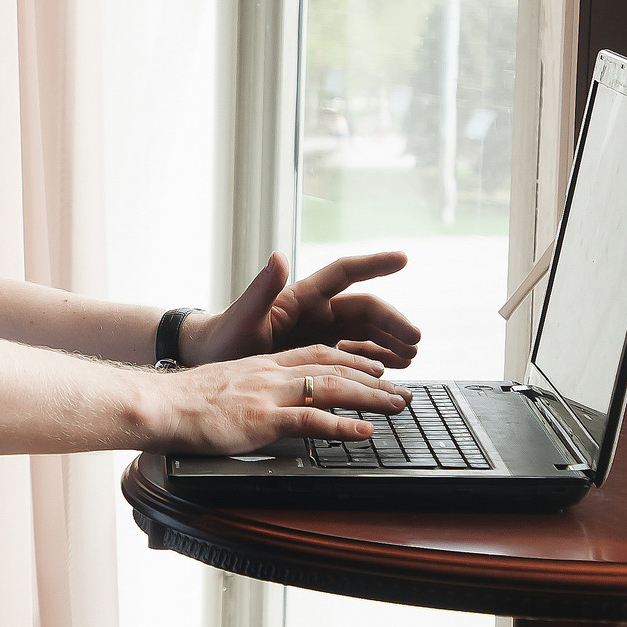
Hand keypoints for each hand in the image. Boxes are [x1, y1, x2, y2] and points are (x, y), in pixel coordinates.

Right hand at [145, 344, 409, 454]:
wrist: (158, 405)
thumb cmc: (184, 403)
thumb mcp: (225, 386)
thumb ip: (250, 390)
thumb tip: (262, 407)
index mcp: (264, 364)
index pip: (318, 353)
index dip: (352, 358)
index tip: (376, 367)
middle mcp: (272, 374)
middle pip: (335, 367)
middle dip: (374, 378)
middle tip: (403, 390)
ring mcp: (269, 395)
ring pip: (333, 388)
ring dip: (371, 398)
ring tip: (398, 406)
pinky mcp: (263, 419)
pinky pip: (311, 420)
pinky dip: (341, 426)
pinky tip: (364, 432)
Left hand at [183, 251, 420, 369]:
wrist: (211, 362)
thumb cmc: (224, 337)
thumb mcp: (243, 316)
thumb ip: (262, 288)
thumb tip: (278, 255)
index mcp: (302, 297)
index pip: (345, 273)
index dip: (374, 265)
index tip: (402, 259)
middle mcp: (316, 312)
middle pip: (364, 310)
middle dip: (392, 322)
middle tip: (415, 339)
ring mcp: (319, 334)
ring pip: (365, 333)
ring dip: (389, 343)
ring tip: (411, 357)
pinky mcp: (317, 356)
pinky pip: (354, 355)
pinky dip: (374, 361)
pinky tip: (391, 371)